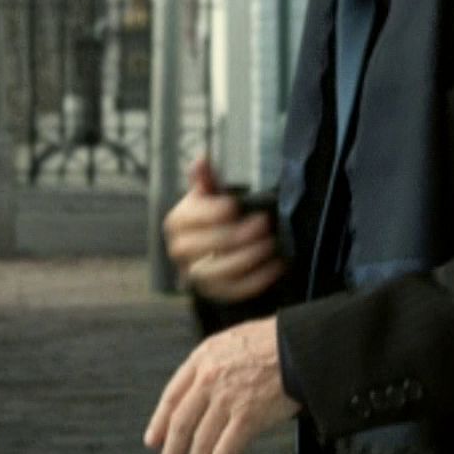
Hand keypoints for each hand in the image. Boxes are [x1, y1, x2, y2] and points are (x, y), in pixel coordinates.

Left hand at [144, 316, 300, 453]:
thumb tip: (201, 389)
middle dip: (171, 451)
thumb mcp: (231, 340)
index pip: (172, 396)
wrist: (300, 346)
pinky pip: (224, 452)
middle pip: (181, 422)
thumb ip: (212, 363)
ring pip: (200, 440)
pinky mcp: (247, 418)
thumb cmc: (272, 342)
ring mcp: (226, 399)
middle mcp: (209, 379)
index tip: (154, 440)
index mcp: (202, 358)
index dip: (160, 422)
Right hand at [163, 155, 285, 301]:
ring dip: (246, 258)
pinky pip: (234, 292)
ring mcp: (196, 275)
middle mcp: (181, 251)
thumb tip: (201, 159)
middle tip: (262, 224)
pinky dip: (257, 280)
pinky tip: (276, 265)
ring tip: (271, 244)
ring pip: (215, 272)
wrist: (221, 250)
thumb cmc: (217, 217)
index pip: (185, 220)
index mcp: (178, 223)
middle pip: (196, 248)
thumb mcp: (212, 195)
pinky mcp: (216, 294)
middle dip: (231, 237)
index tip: (234, 206)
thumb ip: (207, 180)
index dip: (209, 214)